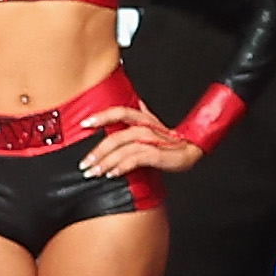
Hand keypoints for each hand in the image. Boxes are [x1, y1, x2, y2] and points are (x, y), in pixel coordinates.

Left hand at [73, 100, 201, 179]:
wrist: (191, 150)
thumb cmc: (169, 139)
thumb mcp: (153, 124)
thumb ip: (141, 114)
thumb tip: (136, 101)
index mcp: (143, 118)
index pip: (119, 111)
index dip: (102, 116)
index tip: (84, 124)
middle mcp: (146, 126)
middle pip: (116, 136)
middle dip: (98, 151)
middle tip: (85, 164)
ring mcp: (152, 140)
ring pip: (123, 148)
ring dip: (106, 161)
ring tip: (94, 172)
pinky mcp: (157, 154)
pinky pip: (136, 159)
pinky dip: (122, 167)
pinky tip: (112, 174)